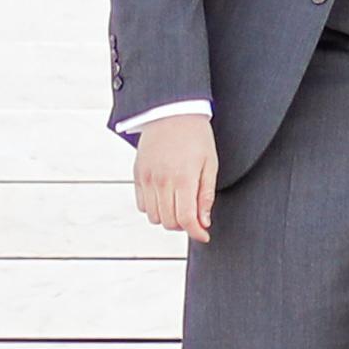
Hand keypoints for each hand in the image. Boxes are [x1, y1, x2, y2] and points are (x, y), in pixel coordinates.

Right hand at [130, 111, 220, 242]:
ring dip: (168, 218)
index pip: (186, 219)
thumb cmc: (196, 136)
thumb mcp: (210, 164)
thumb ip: (206, 196)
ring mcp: (147, 178)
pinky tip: (165, 198)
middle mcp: (162, 181)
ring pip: (154, 217)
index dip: (197, 233)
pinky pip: (142, 205)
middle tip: (194, 216)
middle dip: (184, 225)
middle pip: (169, 222)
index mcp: (183, 178)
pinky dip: (154, 208)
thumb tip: (204, 223)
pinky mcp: (137, 174)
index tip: (204, 236)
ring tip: (180, 205)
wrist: (172, 112)